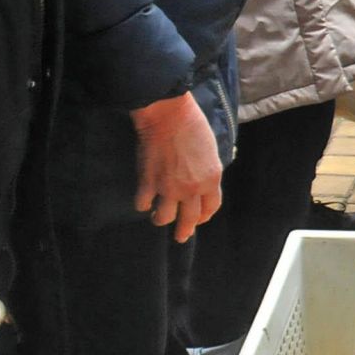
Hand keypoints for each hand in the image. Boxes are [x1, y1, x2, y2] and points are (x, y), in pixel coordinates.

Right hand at [127, 93, 223, 242]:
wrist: (168, 117)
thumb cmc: (194, 126)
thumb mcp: (210, 150)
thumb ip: (207, 170)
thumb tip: (202, 180)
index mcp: (211, 179)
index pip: (211, 207)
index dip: (205, 215)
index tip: (200, 219)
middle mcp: (191, 189)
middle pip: (189, 220)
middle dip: (185, 231)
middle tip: (181, 237)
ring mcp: (168, 188)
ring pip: (164, 218)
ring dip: (161, 219)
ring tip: (157, 217)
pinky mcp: (148, 184)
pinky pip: (143, 204)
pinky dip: (143, 204)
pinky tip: (144, 202)